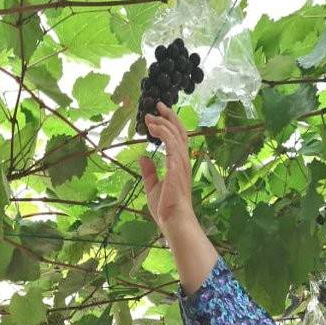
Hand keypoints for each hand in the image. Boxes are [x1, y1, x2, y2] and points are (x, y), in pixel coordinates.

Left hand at [138, 102, 196, 236]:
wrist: (173, 220)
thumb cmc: (166, 207)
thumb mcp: (152, 186)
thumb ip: (149, 171)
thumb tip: (142, 157)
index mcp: (178, 164)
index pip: (177, 137)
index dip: (169, 123)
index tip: (158, 113)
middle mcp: (183, 161)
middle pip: (179, 131)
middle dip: (169, 116)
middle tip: (157, 104)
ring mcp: (182, 164)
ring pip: (175, 135)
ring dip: (162, 123)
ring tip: (149, 116)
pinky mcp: (177, 168)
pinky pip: (172, 145)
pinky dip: (164, 134)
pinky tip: (153, 128)